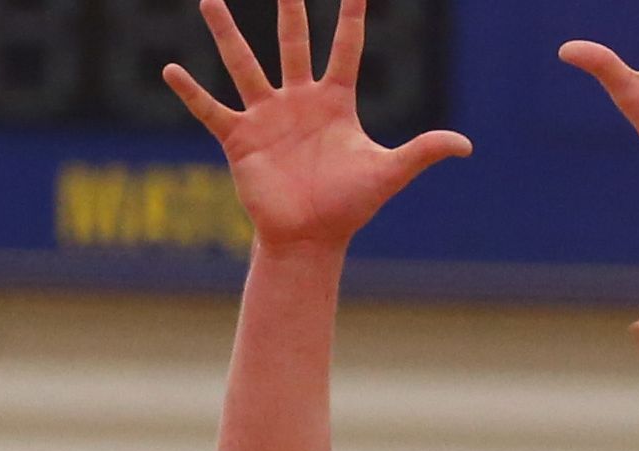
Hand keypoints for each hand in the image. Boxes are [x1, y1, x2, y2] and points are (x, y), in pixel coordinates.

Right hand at [163, 0, 470, 250]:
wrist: (312, 238)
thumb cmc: (350, 206)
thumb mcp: (389, 173)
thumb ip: (423, 152)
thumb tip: (467, 146)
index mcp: (335, 102)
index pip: (345, 47)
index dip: (350, 15)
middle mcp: (298, 100)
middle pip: (292, 42)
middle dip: (289, 7)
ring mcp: (267, 116)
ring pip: (244, 64)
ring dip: (226, 32)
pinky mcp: (240, 139)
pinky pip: (212, 110)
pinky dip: (191, 92)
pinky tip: (170, 69)